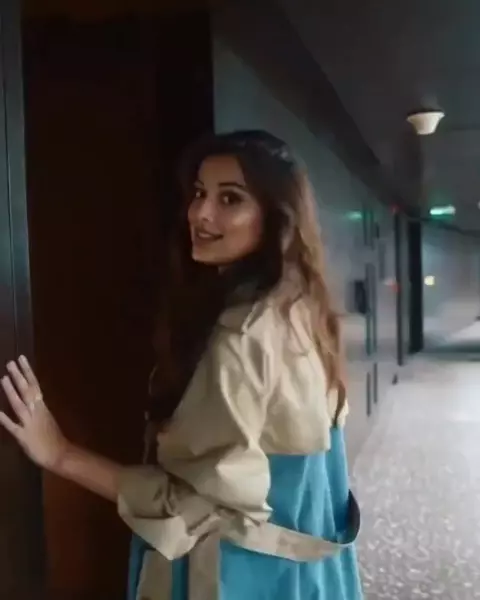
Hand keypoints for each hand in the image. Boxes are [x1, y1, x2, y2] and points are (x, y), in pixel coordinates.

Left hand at [0, 356, 69, 470]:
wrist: (61, 455)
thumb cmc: (54, 439)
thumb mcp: (46, 420)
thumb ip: (37, 410)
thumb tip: (31, 399)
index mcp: (42, 407)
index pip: (34, 385)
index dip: (27, 371)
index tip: (21, 358)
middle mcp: (36, 412)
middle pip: (27, 391)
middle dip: (19, 376)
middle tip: (11, 362)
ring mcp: (30, 423)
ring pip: (20, 404)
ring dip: (11, 391)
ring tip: (4, 378)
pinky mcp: (24, 436)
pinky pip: (13, 427)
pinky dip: (5, 419)